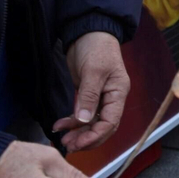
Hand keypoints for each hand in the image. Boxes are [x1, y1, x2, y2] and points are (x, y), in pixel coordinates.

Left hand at [52, 32, 129, 150]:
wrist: (88, 32)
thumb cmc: (97, 48)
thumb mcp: (93, 71)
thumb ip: (89, 96)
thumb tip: (84, 120)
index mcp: (118, 93)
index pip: (111, 122)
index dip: (95, 135)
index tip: (78, 142)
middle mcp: (111, 98)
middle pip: (103, 127)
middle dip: (87, 138)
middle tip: (69, 145)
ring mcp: (100, 97)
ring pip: (92, 123)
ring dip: (78, 132)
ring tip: (63, 138)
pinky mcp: (88, 95)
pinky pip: (82, 114)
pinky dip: (72, 121)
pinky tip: (60, 125)